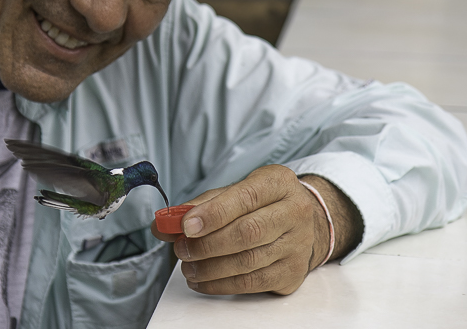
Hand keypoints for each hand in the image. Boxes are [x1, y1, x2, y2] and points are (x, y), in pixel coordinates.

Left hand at [152, 166, 361, 294]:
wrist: (303, 222)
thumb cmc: (260, 205)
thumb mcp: (235, 192)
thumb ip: (200, 205)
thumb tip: (163, 224)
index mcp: (278, 182)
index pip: (245, 197)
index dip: (213, 214)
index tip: (185, 226)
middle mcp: (295, 211)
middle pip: (248, 232)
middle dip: (207, 244)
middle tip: (181, 249)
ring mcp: (298, 243)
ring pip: (248, 261)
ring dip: (210, 268)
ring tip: (188, 267)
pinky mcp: (293, 271)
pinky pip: (253, 283)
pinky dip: (221, 285)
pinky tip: (202, 281)